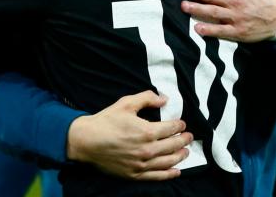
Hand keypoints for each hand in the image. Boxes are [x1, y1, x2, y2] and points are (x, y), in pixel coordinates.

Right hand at [67, 90, 192, 179]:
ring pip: (168, 162)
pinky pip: (157, 176)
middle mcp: (147, 150)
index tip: (182, 124)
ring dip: (180, 156)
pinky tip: (176, 171)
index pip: (171, 129)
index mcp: (147, 131)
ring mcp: (141, 164)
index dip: (179, 125)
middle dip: (184, 140)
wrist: (86, 141)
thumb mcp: (126, 103)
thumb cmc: (106, 121)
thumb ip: (147, 98)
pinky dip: (169, 174)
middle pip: (173, 145)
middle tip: (189, 137)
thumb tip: (164, 99)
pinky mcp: (134, 174)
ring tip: (186, 152)